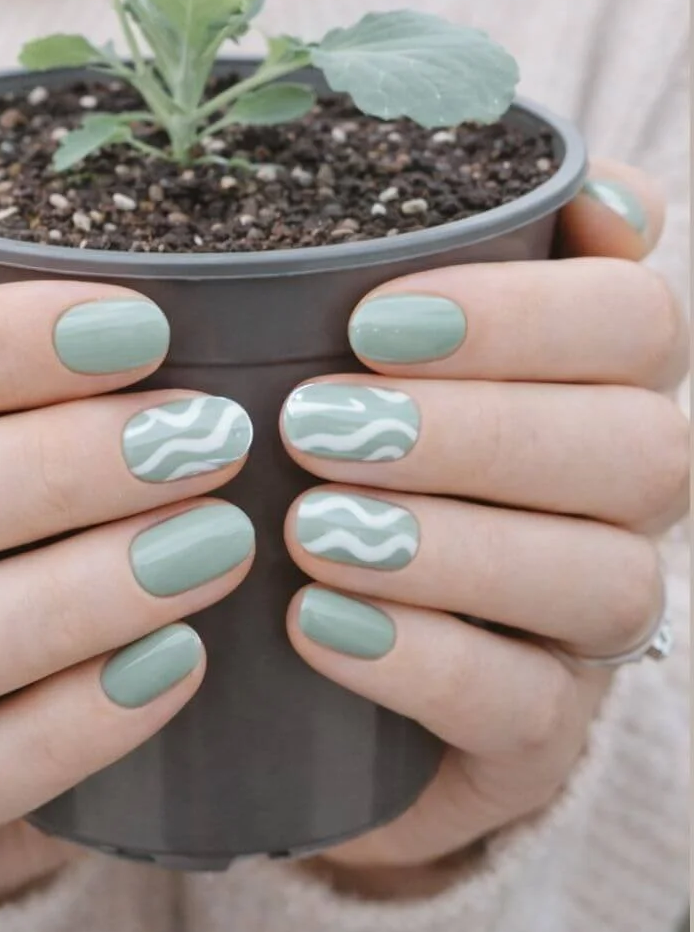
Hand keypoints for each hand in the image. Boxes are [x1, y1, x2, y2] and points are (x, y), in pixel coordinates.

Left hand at [279, 161, 687, 892]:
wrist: (286, 658)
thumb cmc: (320, 452)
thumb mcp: (346, 345)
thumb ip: (427, 251)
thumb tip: (578, 193)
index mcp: (594, 379)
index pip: (635, 319)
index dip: (523, 313)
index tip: (371, 319)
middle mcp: (621, 498)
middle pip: (645, 450)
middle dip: (479, 431)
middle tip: (317, 424)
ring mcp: (589, 626)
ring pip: (609, 581)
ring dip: (455, 547)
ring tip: (309, 529)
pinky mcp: (537, 737)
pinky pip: (530, 708)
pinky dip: (424, 662)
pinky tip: (315, 623)